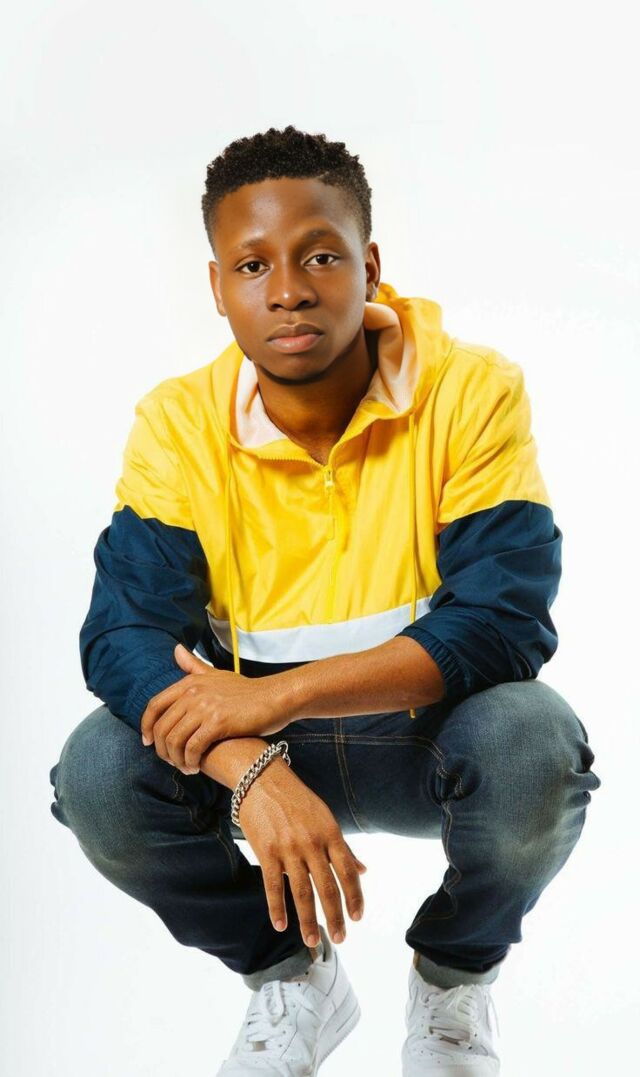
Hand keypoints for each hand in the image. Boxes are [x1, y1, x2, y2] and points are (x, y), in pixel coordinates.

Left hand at [140, 644, 290, 771]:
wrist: (275, 699)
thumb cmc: (247, 691)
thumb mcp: (217, 674)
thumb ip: (194, 666)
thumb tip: (176, 650)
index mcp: (190, 682)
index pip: (155, 705)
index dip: (147, 726)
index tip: (148, 742)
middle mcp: (193, 692)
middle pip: (162, 727)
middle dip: (162, 749)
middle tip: (171, 762)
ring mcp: (205, 707)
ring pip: (174, 740)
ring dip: (175, 759)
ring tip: (185, 767)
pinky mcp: (218, 723)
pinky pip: (192, 748)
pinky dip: (189, 762)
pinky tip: (195, 768)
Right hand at [237, 763, 367, 946]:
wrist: (263, 779)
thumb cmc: (297, 800)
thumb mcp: (325, 818)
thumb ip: (343, 847)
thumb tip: (364, 871)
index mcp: (330, 833)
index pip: (348, 871)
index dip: (354, 896)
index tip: (357, 917)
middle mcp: (312, 843)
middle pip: (327, 886)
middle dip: (335, 916)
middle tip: (340, 938)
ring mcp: (289, 848)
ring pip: (302, 892)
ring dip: (308, 920)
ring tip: (312, 941)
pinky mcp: (266, 851)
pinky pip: (273, 885)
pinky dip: (277, 908)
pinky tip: (281, 925)